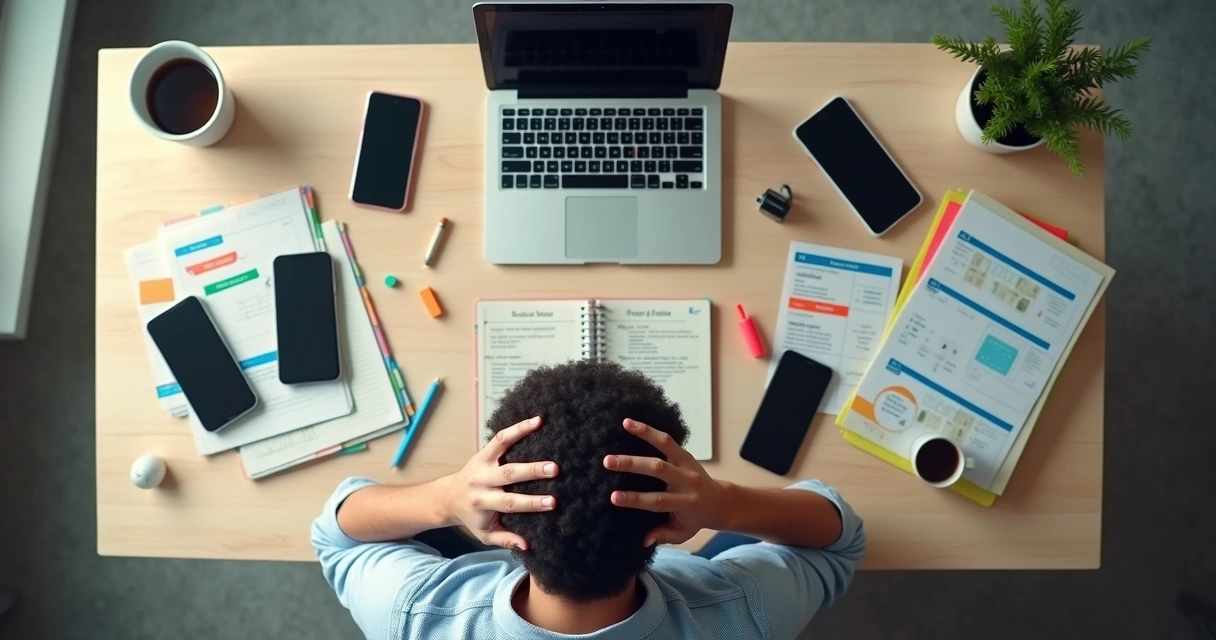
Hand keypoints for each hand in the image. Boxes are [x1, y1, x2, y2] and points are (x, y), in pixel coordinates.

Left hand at [437, 416, 558, 549]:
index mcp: (483, 503)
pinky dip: (517, 428)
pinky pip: (500, 438)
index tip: (552, 502)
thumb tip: (527, 545)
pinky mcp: (483, 452)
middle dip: (532, 472)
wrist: (448, 499)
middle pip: (508, 475)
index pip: (510, 503)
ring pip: (502, 448)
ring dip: (523, 437)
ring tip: (543, 427)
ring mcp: (482, 464)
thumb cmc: (473, 518)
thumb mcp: (485, 534)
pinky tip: (536, 420)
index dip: (531, 503)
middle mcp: (481, 482)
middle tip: (555, 469)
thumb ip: (505, 539)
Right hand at [604, 418, 726, 546]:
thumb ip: (663, 536)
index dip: (636, 499)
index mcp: (686, 503)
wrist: (719, 502)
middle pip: (659, 470)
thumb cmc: (695, 520)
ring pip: (666, 447)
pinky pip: (668, 439)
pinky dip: (650, 430)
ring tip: (624, 426)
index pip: (658, 500)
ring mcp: (687, 465)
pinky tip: (630, 422)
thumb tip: (643, 540)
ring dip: (644, 435)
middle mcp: (687, 482)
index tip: (613, 497)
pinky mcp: (685, 454)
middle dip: (633, 464)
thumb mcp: (682, 533)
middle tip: (608, 462)